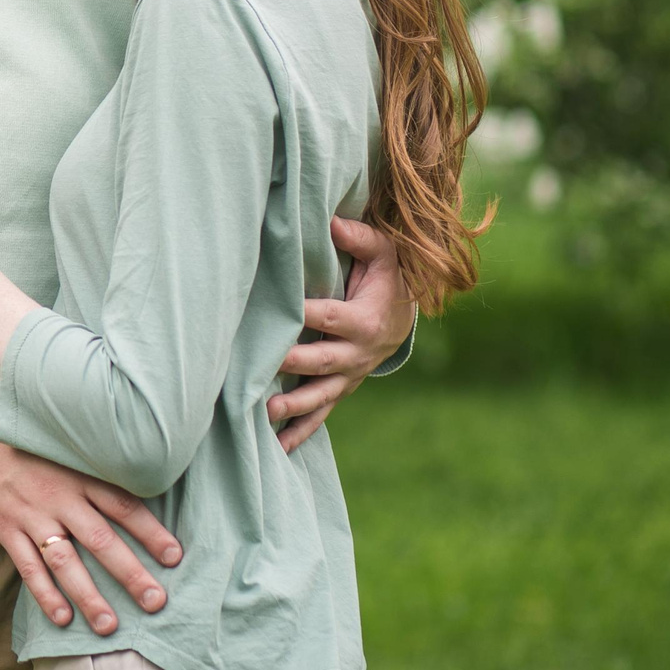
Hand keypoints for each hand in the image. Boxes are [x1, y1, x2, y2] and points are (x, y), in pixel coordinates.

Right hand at [0, 397, 181, 632]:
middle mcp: (59, 497)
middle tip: (156, 602)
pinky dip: (44, 594)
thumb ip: (96, 470)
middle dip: (130, 573)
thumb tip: (140, 490)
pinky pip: (27, 566)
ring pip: (65, 560)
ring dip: (88, 595)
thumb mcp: (67, 446)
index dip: (150, 532)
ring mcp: (31, 514)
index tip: (174, 557)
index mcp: (79, 475)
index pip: (122, 505)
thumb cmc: (30, 441)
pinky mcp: (5, 526)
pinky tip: (62, 618)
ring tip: (109, 626)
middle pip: (100, 539)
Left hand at [268, 216, 417, 453]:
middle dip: (292, 364)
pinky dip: (301, 431)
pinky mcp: (341, 388)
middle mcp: (357, 354)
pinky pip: (321, 414)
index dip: (304, 314)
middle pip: (320, 360)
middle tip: (264, 367)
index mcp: (363, 320)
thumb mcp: (383, 253)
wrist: (404, 314)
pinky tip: (277, 448)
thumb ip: (359, 239)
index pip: (329, 317)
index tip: (277, 312)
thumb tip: (333, 221)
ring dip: (293, 406)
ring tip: (266, 413)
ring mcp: (349, 376)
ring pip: (320, 394)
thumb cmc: (387, 277)